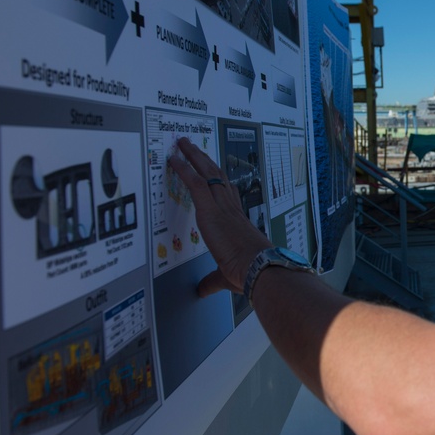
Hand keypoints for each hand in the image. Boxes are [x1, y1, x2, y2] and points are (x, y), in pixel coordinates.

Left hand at [168, 137, 271, 296]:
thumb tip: (202, 290)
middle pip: (217, 176)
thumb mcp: (227, 276)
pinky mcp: (211, 209)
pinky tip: (174, 159)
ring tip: (183, 144)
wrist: (259, 267)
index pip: (227, 194)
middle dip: (205, 160)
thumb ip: (212, 280)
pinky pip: (196, 183)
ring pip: (207, 173)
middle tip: (194, 147)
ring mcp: (222, 206)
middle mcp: (231, 208)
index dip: (218, 181)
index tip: (211, 170)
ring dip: (194, 156)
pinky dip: (184, 169)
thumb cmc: (251, 271)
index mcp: (238, 220)